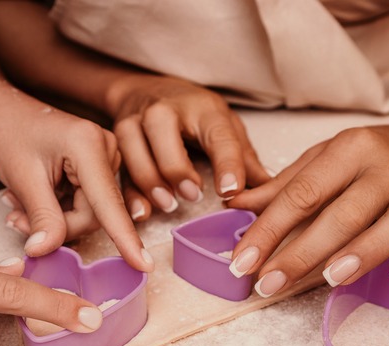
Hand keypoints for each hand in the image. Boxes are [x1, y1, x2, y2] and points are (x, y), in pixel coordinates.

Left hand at [0, 78, 152, 270]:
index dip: (125, 238)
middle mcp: (106, 149)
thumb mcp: (21, 177)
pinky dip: (58, 209)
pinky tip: (33, 197)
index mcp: (89, 145)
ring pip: (89, 213)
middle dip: (57, 225)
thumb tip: (46, 250)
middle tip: (17, 220)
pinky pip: (86, 204)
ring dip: (53, 218)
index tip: (144, 266)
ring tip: (18, 205)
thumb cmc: (9, 132)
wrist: (3, 108)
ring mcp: (105, 158)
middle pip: (95, 214)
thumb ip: (41, 217)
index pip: (108, 203)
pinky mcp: (99, 167)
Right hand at [107, 75, 271, 220]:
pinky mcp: (116, 139)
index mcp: (203, 109)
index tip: (230, 191)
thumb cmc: (193, 113)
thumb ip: (243, 159)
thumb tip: (272, 191)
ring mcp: (136, 123)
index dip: (226, 164)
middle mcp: (165, 111)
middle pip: (165, 141)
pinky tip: (141, 212)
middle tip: (194, 196)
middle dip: (178, 171)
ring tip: (170, 204)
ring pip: (136, 155)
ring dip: (152, 183)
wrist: (146, 90)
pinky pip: (120, 170)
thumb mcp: (223, 126)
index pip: (218, 136)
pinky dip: (129, 193)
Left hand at [226, 126, 388, 295]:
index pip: (302, 193)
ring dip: (362, 253)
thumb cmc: (364, 161)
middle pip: (343, 213)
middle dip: (301, 252)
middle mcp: (386, 166)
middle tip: (268, 283)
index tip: (242, 261)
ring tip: (329, 279)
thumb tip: (233, 205)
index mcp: (349, 148)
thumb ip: (281, 188)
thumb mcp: (319, 162)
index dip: (269, 230)